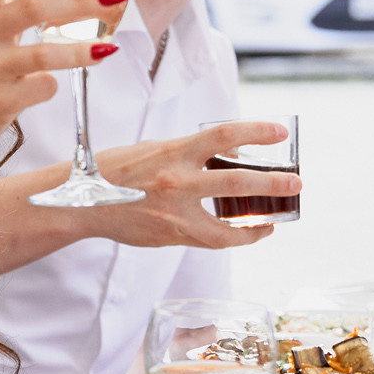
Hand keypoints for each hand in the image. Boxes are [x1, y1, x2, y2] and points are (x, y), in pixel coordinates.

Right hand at [84, 120, 300, 250]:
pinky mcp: (169, 237)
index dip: (255, 132)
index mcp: (172, 153)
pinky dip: (230, 237)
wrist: (78, 201)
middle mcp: (175, 183)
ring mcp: (173, 215)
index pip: (222, 136)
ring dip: (257, 224)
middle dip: (272, 184)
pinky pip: (209, 240)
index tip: (280, 133)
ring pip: (227, 228)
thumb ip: (187, 152)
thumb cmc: (113, 171)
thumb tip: (226, 153)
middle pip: (236, 181)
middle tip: (295, 183)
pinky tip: (244, 232)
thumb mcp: (152, 150)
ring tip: (274, 219)